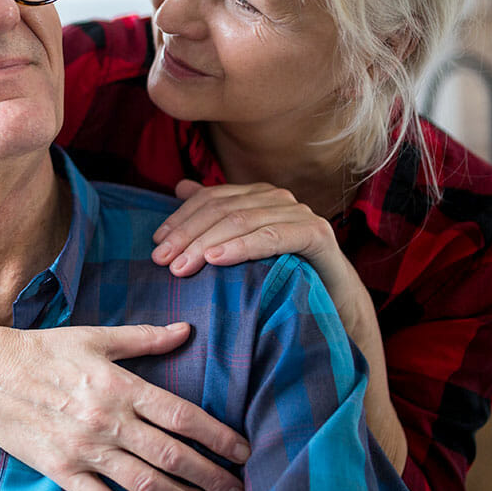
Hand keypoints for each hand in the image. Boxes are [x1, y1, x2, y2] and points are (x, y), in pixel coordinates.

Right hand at [0, 321, 248, 490]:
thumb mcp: (95, 336)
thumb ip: (145, 338)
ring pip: (145, 484)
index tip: (241, 451)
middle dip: (211, 478)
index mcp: (119, 385)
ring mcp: (84, 449)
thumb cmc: (44, 350)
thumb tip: (186, 330)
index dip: (216, 437)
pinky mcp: (62, 470)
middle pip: (171, 456)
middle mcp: (107, 420)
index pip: (180, 415)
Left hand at [151, 180, 363, 324]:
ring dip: (206, 243)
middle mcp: (276, 197)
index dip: (180, 218)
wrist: (335, 303)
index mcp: (256, 195)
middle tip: (163, 261)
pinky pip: (271, 237)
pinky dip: (241, 247)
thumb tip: (181, 186)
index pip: (210, 198)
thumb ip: (215, 214)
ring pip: (241, 220)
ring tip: (183, 265)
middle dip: (187, 235)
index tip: (156, 243)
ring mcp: (298, 212)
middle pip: (221, 209)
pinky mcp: (315, 233)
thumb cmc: (283, 274)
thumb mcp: (242, 246)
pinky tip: (217, 259)